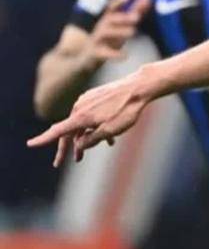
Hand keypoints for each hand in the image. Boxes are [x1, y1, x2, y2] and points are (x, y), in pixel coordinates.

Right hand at [27, 70, 154, 166]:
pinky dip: (97, 126)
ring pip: (84, 123)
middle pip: (70, 131)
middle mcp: (79, 108)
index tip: (30, 144)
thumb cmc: (126, 110)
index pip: (57, 131)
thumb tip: (78, 146)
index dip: (43, 140)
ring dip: (91, 136)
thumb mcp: (110, 130)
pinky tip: (110, 136)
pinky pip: (91, 116)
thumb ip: (91, 140)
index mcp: (80, 117)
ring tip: (105, 145)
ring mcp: (86, 101)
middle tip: (70, 161)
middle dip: (72, 147)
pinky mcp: (95, 97)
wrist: (138, 87)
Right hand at [81, 0, 151, 69]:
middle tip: (137, 16)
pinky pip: (103, 53)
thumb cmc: (107, 39)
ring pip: (105, 33)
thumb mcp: (122, 26)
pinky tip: (125, 55)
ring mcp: (96, 40)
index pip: (111, 8)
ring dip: (118, 31)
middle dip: (123, 17)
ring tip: (133, 31)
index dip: (118, 2)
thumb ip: (135, 12)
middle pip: (109, 19)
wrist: (83, 59)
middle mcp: (101, 27)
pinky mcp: (94, 53)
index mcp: (107, 19)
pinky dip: (113, 54)